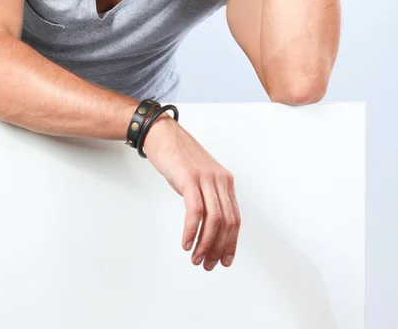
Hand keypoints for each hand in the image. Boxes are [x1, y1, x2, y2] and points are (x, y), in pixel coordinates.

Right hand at [143, 114, 240, 270]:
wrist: (162, 134)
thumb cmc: (178, 157)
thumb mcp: (199, 178)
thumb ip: (207, 197)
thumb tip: (208, 226)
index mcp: (224, 181)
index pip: (235, 218)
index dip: (231, 243)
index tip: (224, 260)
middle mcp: (219, 180)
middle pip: (227, 222)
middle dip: (219, 248)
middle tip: (207, 264)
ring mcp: (205, 178)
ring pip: (214, 219)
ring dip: (206, 244)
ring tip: (196, 258)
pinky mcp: (189, 177)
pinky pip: (196, 210)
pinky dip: (192, 230)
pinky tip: (186, 242)